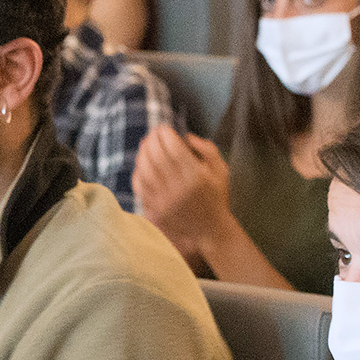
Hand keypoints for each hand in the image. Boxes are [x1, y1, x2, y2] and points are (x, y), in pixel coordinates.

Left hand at [132, 125, 234, 260]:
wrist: (209, 231)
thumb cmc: (216, 197)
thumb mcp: (221, 170)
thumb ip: (207, 148)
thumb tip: (186, 137)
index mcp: (196, 177)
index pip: (173, 147)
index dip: (165, 133)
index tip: (164, 128)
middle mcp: (178, 188)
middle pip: (156, 156)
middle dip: (152, 139)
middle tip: (154, 133)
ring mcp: (163, 200)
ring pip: (144, 169)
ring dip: (143, 152)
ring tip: (146, 144)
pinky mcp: (154, 209)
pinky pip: (139, 185)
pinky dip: (138, 170)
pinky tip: (142, 163)